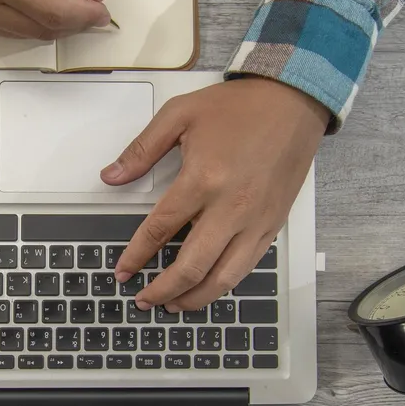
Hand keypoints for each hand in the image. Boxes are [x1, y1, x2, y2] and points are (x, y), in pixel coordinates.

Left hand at [100, 77, 329, 311]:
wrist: (293, 101)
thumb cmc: (240, 107)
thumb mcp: (180, 114)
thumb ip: (141, 150)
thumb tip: (111, 176)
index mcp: (202, 179)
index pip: (159, 230)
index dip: (136, 256)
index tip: (122, 271)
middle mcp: (230, 207)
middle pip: (190, 266)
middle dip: (162, 290)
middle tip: (144, 300)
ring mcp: (255, 220)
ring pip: (222, 277)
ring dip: (194, 297)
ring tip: (172, 304)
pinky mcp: (273, 225)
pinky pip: (247, 267)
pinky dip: (224, 285)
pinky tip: (207, 288)